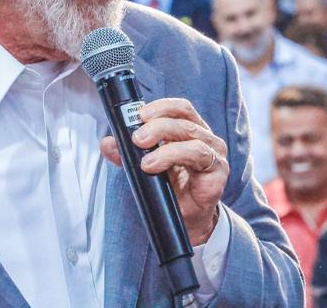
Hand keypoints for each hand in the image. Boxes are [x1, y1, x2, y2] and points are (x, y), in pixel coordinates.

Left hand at [100, 97, 227, 245]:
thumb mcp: (147, 167)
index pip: (180, 108)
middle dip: (157, 125)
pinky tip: (155, 166)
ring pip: (191, 135)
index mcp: (191, 130)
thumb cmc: (174, 189)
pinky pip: (199, 154)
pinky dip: (174, 155)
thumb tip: (108, 143)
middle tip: (137, 139)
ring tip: (145, 161)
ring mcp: (214, 153)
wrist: (190, 220)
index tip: (139, 115)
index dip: (161, 107)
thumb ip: (128, 154)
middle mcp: (206, 137)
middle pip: (183, 119)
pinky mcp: (218, 171)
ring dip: (164, 144)